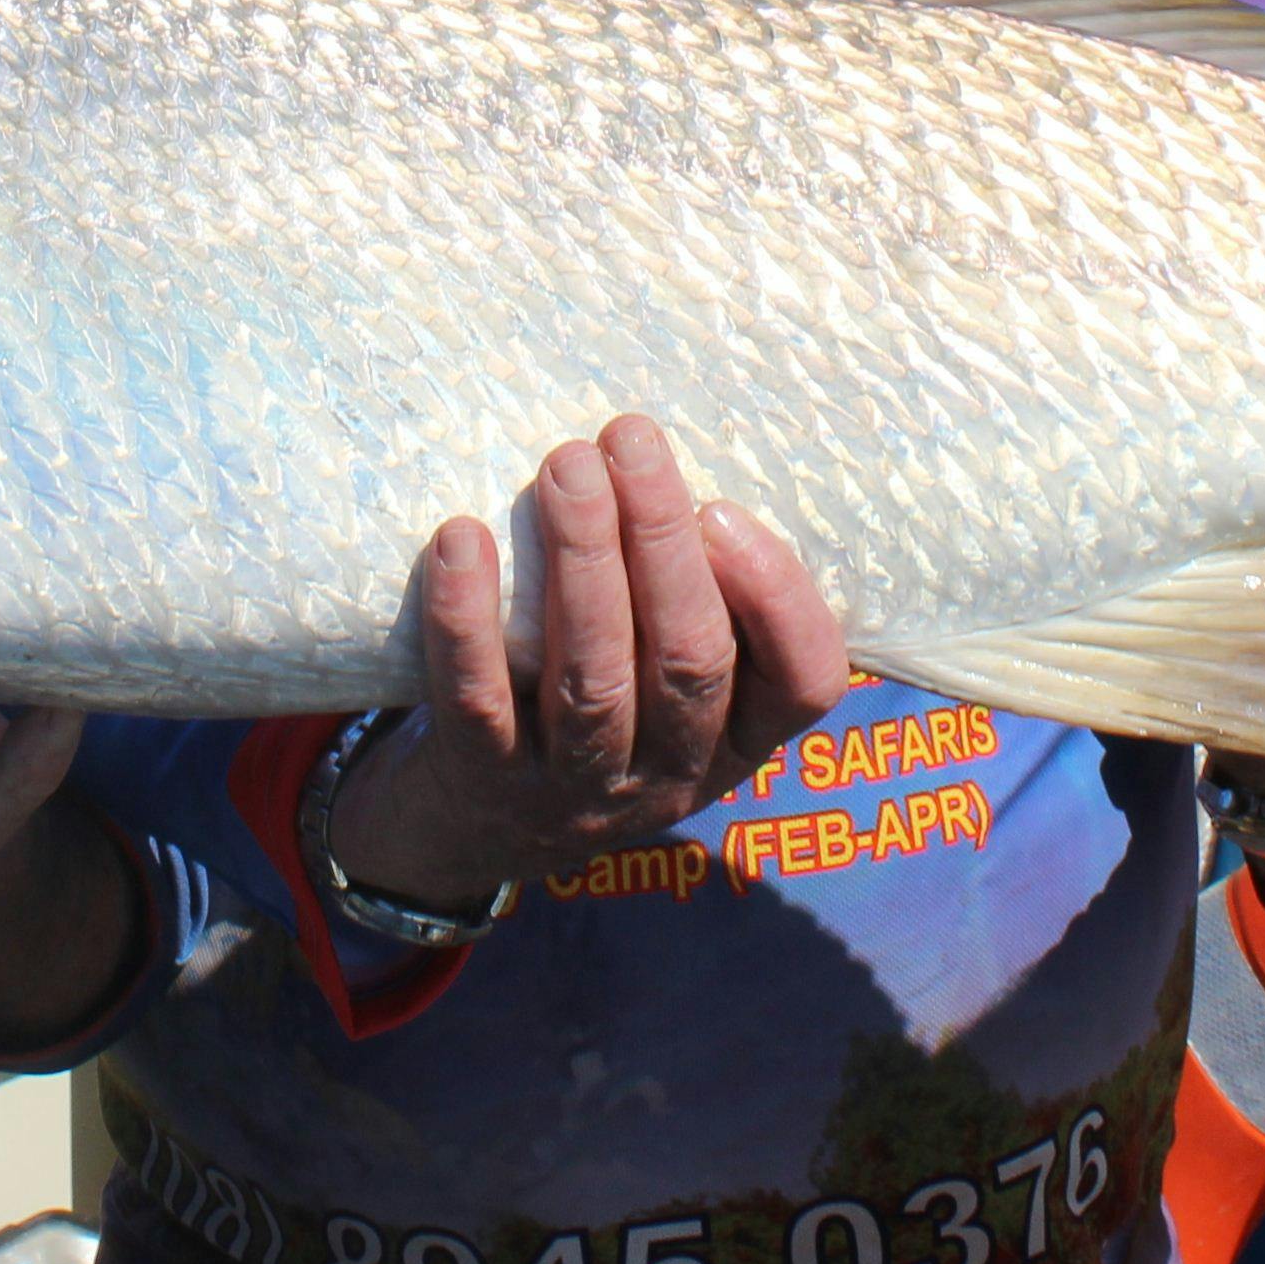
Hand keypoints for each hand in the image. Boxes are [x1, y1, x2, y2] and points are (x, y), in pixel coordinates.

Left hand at [321, 415, 847, 920]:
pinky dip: (466, 619)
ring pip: (594, 678)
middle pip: (688, 660)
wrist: (474, 824)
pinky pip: (479, 700)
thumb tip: (667, 458)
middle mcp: (670, 772)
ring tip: (565, 468)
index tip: (722, 507)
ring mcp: (576, 787)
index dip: (777, 597)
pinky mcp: (485, 781)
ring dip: (582, 561)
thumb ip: (693, 590)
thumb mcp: (669, 672)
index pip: (804, 682)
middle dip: (661, 539)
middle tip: (629, 440)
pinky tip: (460, 540)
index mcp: (739, 736)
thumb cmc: (598, 700)